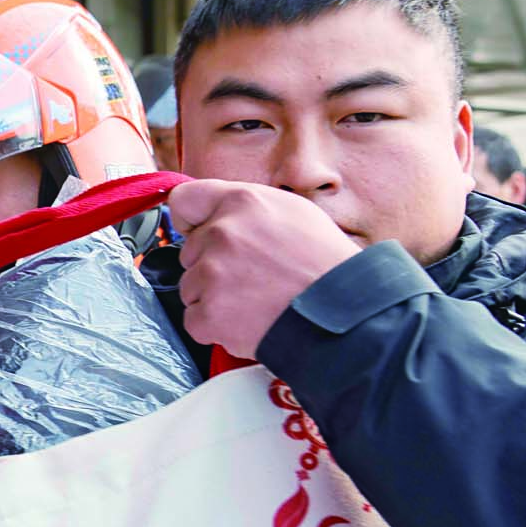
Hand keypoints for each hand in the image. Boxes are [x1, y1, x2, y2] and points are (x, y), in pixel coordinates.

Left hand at [169, 180, 361, 359]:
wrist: (342, 310)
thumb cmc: (323, 263)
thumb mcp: (293, 211)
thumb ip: (247, 209)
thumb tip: (218, 215)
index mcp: (241, 202)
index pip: (184, 201)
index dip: (190, 221)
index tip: (198, 233)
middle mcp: (222, 232)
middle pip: (190, 252)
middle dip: (211, 265)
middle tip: (251, 276)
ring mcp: (212, 274)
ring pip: (190, 287)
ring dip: (213, 297)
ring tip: (253, 299)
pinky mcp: (209, 312)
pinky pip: (194, 319)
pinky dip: (214, 326)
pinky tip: (246, 320)